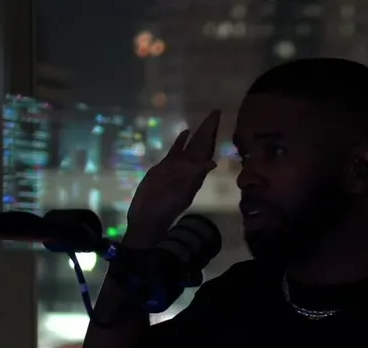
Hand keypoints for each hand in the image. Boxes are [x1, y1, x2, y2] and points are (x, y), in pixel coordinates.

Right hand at [126, 110, 220, 244]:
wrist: (149, 215)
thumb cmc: (166, 206)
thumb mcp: (183, 190)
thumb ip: (196, 175)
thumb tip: (211, 162)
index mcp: (195, 171)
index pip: (207, 147)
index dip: (212, 133)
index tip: (218, 118)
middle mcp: (189, 167)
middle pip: (201, 143)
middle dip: (209, 128)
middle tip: (216, 111)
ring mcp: (177, 166)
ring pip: (190, 146)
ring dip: (198, 133)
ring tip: (206, 120)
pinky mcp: (165, 167)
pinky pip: (176, 151)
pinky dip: (181, 142)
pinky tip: (186, 131)